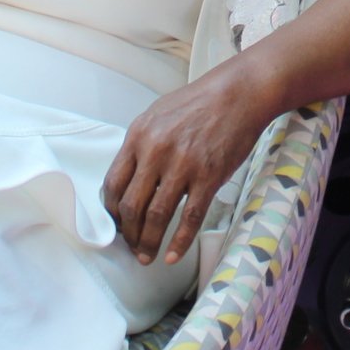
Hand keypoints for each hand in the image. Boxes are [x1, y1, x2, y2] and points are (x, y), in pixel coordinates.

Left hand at [103, 75, 271, 266]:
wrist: (239, 93)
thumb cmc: (199, 102)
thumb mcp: (158, 115)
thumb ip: (141, 145)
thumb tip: (129, 178)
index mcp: (138, 136)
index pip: (113, 184)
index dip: (110, 211)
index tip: (115, 224)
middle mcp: (156, 152)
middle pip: (130, 205)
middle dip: (127, 233)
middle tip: (130, 246)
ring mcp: (183, 165)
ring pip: (157, 215)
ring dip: (148, 242)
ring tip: (146, 256)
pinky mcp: (209, 177)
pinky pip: (190, 217)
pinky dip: (179, 241)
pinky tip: (173, 255)